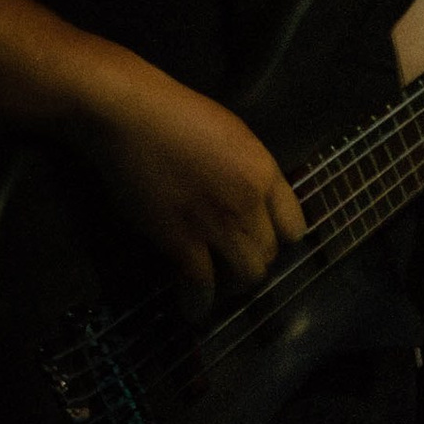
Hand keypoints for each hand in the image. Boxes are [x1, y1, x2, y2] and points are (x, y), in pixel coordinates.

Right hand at [63, 56, 306, 309]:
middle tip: (236, 266)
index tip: (266, 243)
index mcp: (264, 172)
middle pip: (270, 253)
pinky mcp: (182, 240)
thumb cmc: (173, 113)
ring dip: (234, 285)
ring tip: (220, 287)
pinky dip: (199, 303)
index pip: (295, 225)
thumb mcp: (231, 135)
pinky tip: (193, 310)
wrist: (128, 114)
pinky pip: (202, 284)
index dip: (280, 239)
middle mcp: (250, 202)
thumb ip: (248, 170)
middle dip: (255, 262)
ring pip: (246, 274)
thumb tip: (251, 198)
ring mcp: (218, 224)